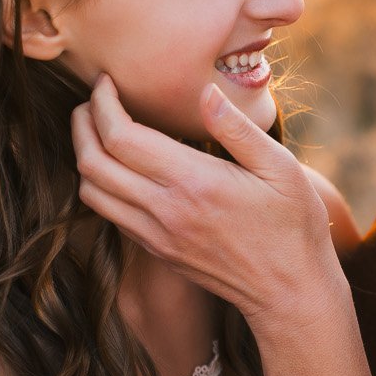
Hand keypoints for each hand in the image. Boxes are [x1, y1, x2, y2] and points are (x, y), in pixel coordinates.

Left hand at [70, 77, 348, 334]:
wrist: (289, 292)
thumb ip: (237, 129)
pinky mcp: (158, 251)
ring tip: (98, 131)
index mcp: (193, 181)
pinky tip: (121, 168)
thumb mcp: (280, 168)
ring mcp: (158, 235)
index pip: (120, 136)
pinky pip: (111, 215)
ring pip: (91, 193)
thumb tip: (205, 93)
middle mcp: (166, 210)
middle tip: (91, 101)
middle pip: (92, 163)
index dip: (102, 103)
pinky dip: (101, 185)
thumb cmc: (293, 225)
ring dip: (84, 157)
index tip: (106, 83)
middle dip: (82, 124)